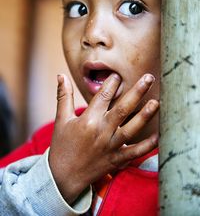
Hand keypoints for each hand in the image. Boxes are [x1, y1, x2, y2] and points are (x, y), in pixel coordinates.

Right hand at [49, 73, 158, 203]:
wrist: (63, 176)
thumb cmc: (62, 145)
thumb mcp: (61, 119)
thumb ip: (64, 96)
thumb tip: (61, 75)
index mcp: (88, 120)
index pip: (103, 96)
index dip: (112, 83)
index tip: (118, 74)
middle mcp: (102, 131)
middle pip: (123, 108)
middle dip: (137, 91)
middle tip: (149, 78)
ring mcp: (111, 146)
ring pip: (133, 128)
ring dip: (146, 115)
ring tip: (157, 102)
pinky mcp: (117, 159)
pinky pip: (136, 151)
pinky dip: (148, 145)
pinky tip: (158, 135)